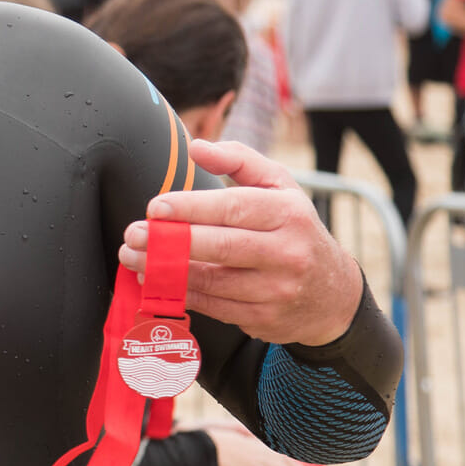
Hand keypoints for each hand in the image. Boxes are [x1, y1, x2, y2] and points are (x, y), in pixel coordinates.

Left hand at [118, 139, 361, 346]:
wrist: (332, 294)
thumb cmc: (294, 228)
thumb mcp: (280, 187)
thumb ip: (239, 160)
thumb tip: (196, 146)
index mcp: (290, 213)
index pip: (235, 208)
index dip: (191, 208)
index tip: (155, 207)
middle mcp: (288, 253)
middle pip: (221, 246)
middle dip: (170, 241)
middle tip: (132, 234)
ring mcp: (277, 290)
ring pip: (212, 281)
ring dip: (164, 270)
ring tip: (132, 256)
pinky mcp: (264, 319)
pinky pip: (213, 306)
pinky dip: (179, 293)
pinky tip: (153, 279)